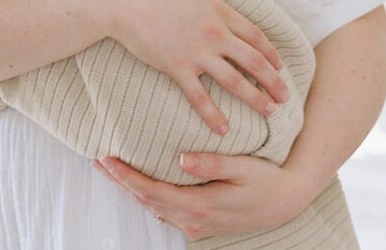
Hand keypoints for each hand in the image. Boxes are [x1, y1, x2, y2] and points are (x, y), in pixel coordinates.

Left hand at [93, 152, 308, 239]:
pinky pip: (167, 210)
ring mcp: (197, 225)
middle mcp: (194, 220)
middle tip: (98, 160)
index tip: (106, 160)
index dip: (127, 176)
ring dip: (131, 189)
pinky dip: (148, 196)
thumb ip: (212, 163)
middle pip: (147, 201)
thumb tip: (181, 159)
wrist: (287, 202)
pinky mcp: (201, 224)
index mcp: (200, 205)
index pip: (152, 190)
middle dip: (121, 181)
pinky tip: (140, 184)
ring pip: (154, 207)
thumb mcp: (243, 168)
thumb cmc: (265, 180)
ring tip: (111, 169)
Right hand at [107, 0, 289, 132]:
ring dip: (254, 99)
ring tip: (269, 112)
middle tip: (286, 97)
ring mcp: (195, 52)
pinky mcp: (176, 67)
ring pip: (234, 82)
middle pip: (253, 61)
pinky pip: (199, 97)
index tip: (280, 66)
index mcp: (218, 9)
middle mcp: (213, 33)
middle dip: (272, 81)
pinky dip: (213, 115)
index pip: (254, 35)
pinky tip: (224, 129)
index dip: (271, 53)